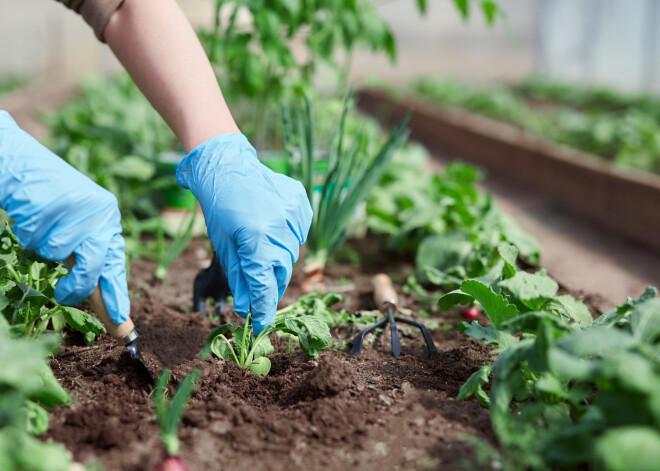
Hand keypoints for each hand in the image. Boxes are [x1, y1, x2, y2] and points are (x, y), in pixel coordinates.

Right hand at [0, 111, 128, 323]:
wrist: (22, 164)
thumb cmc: (49, 202)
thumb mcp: (77, 228)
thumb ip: (87, 257)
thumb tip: (98, 296)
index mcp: (109, 219)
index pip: (115, 263)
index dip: (117, 294)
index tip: (122, 322)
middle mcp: (101, 212)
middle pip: (94, 264)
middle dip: (77, 286)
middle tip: (64, 295)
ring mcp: (79, 208)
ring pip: (59, 252)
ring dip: (43, 246)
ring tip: (42, 224)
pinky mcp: (54, 203)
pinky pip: (37, 238)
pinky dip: (29, 233)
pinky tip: (31, 213)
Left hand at [177, 134, 312, 333]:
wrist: (227, 166)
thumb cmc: (219, 207)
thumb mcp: (224, 246)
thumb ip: (240, 277)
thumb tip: (248, 307)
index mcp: (255, 239)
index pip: (264, 285)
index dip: (263, 308)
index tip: (261, 324)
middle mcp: (279, 227)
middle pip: (282, 272)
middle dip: (270, 284)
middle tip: (259, 290)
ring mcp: (293, 213)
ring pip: (292, 253)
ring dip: (278, 258)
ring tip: (261, 244)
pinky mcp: (301, 203)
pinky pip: (299, 232)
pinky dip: (287, 236)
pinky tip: (272, 225)